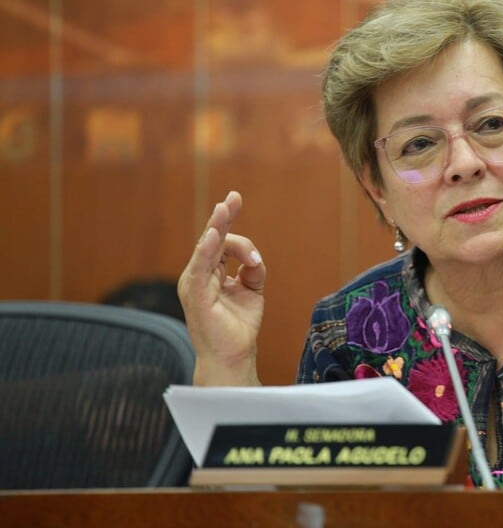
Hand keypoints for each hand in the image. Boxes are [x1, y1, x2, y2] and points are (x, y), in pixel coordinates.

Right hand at [177, 191, 264, 385]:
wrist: (232, 357)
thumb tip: (254, 258)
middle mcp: (199, 275)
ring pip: (206, 249)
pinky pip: (200, 268)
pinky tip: (215, 235)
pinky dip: (207, 250)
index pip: (219, 241)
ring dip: (217, 227)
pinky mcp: (196, 295)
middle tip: (233, 198)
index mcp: (210, 273)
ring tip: (225, 209)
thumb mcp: (253, 291)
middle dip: (222, 216)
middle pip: (211, 239)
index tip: (235, 199)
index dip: (227, 220)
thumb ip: (253, 270)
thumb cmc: (238, 327)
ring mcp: (195, 284)